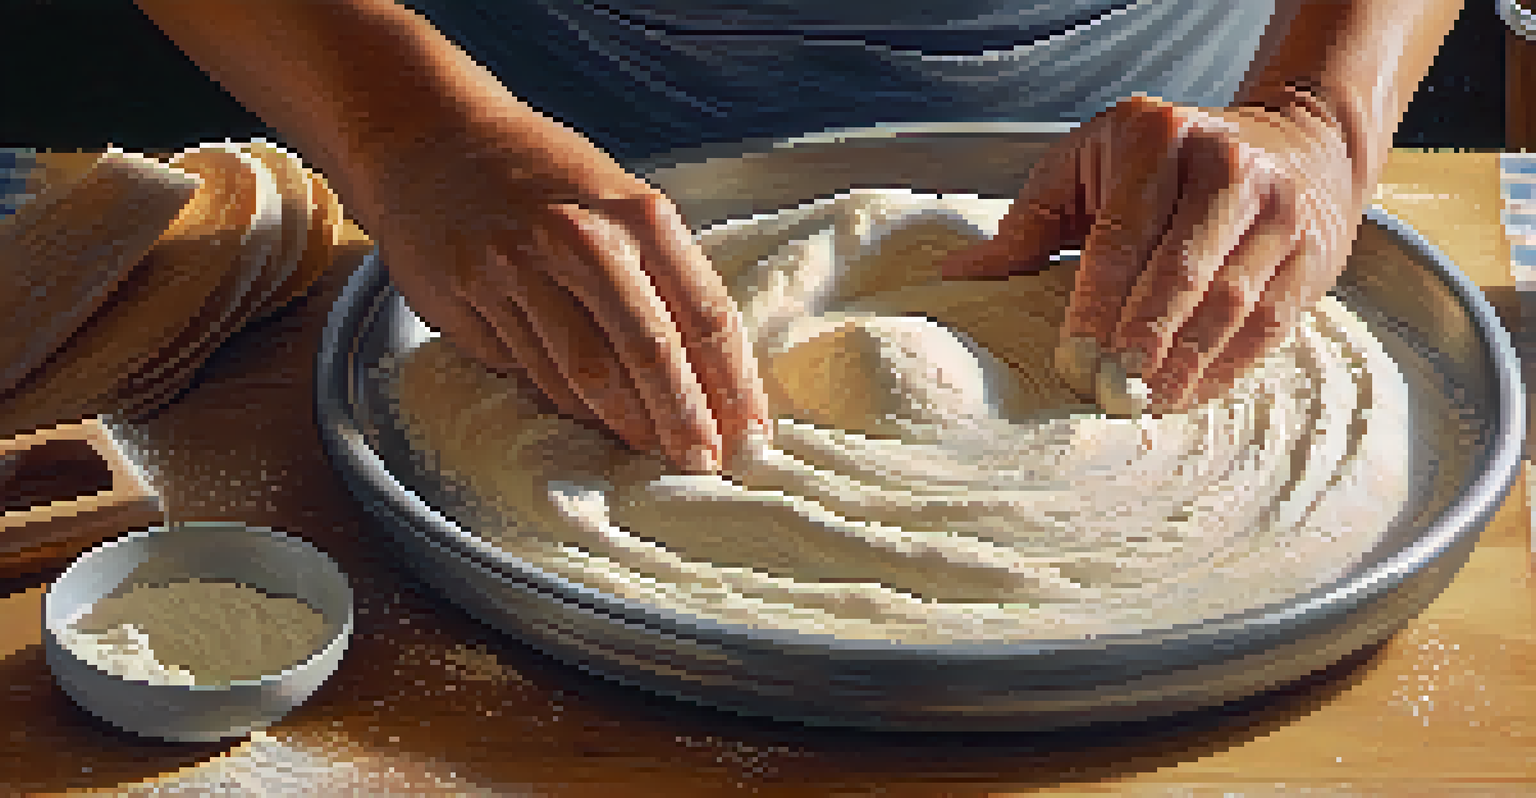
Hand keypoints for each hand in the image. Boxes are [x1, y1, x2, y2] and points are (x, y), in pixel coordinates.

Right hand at [351, 119, 768, 473]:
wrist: (428, 134)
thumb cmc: (543, 175)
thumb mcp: (617, 199)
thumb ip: (661, 271)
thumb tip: (709, 373)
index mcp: (637, 213)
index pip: (704, 313)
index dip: (733, 383)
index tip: (748, 432)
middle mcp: (580, 238)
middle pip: (648, 351)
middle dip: (681, 419)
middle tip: (700, 462)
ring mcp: (517, 268)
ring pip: (582, 372)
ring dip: (622, 423)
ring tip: (649, 450)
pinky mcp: (467, 296)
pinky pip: (526, 369)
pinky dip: (563, 402)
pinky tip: (587, 419)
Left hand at [941, 94, 1361, 411]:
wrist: (1294, 140)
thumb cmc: (1162, 161)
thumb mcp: (1086, 165)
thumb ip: (1027, 221)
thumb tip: (958, 275)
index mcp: (1157, 137)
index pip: (1121, 235)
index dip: (1096, 304)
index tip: (1073, 359)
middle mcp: (1225, 165)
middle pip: (1179, 272)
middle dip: (1141, 340)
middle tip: (1110, 391)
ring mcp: (1279, 208)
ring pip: (1229, 302)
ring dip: (1184, 363)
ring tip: (1145, 403)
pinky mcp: (1313, 252)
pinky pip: (1268, 323)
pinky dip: (1226, 366)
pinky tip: (1188, 393)